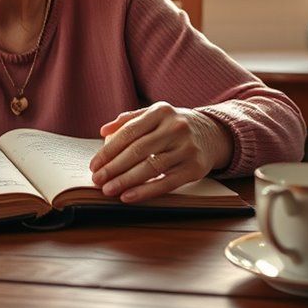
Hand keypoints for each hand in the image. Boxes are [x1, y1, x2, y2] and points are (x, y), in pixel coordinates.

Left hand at [88, 102, 231, 202]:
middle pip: (138, 150)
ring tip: (108, 190)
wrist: (213, 134)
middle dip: (113, 167)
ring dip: (125, 181)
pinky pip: (166, 182)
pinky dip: (145, 191)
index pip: (129, 132)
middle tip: (97, 180)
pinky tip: (128, 196)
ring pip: (150, 167)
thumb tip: (104, 131)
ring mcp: (187, 148)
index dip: (109, 150)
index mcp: (161, 111)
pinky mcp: (195, 168)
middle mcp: (176, 128)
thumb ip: (129, 120)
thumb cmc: (174, 126)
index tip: (94, 164)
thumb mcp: (155, 115)